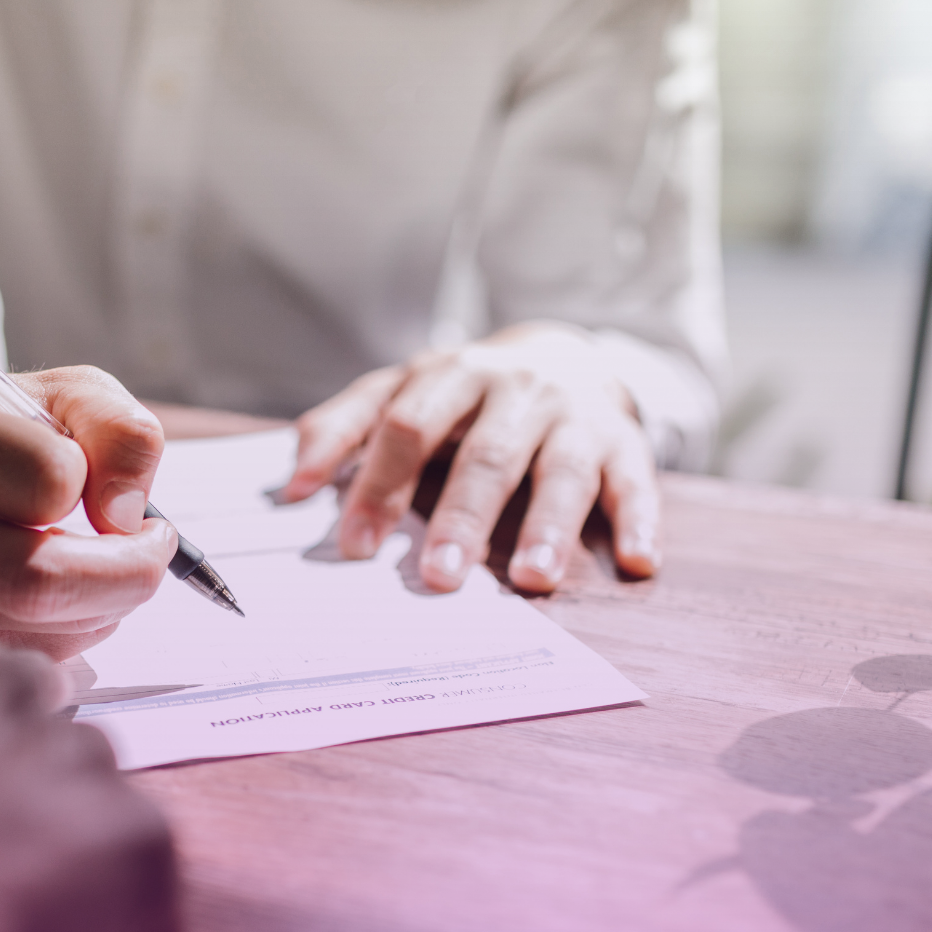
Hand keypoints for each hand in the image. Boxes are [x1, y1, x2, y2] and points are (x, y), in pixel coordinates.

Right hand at [0, 365, 179, 660]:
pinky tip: (65, 582)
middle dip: (127, 573)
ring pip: (45, 627)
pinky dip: (81, 623)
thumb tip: (125, 515)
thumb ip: (120, 431)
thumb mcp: (72, 395)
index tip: (112, 485)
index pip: (47, 480)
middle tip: (154, 546)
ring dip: (108, 599)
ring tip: (98, 553)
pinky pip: (39, 653)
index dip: (101, 483)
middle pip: (36, 582)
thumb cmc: (8, 427)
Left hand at [280, 323, 660, 592]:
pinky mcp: (626, 445)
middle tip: (440, 577)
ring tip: (531, 579)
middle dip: (461, 517)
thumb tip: (290, 484)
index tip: (355, 545)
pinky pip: (637, 484)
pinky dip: (640, 522)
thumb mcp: (402, 391)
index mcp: (452, 376)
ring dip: (547, 527)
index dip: (379, 485)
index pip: (407, 427)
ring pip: (562, 472)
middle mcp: (518, 391)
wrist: (568, 353)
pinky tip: (638, 561)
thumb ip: (344, 427)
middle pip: (486, 455)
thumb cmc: (468, 392)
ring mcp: (576, 418)